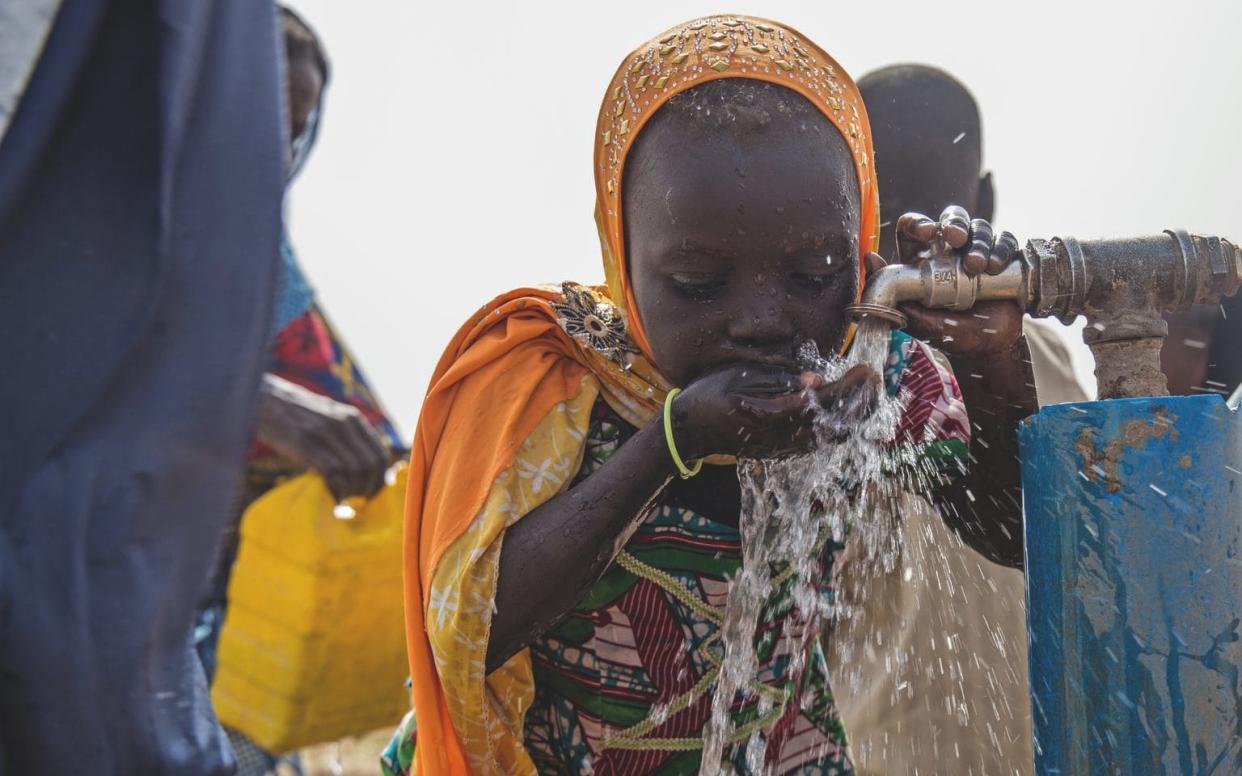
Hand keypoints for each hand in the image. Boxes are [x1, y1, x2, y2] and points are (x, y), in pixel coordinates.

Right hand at [254, 374, 390, 500]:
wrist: (263, 399)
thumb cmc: (293, 414)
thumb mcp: (328, 416)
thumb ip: (345, 435)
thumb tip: (361, 465)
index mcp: (352, 417)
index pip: (380, 453)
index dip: (380, 477)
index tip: (372, 491)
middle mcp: (343, 423)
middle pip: (371, 464)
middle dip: (369, 488)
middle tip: (358, 500)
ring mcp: (325, 432)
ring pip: (355, 470)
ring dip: (352, 491)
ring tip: (344, 500)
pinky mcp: (306, 443)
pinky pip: (333, 472)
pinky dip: (336, 489)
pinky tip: (331, 497)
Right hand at [670, 363, 880, 459]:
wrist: (689, 430)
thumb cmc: (711, 395)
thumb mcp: (741, 376)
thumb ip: (781, 379)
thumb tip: (817, 380)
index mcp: (777, 414)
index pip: (827, 402)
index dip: (851, 387)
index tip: (866, 370)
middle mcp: (786, 437)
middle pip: (839, 427)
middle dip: (862, 403)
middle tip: (873, 379)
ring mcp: (786, 448)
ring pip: (833, 439)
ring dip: (854, 415)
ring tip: (866, 392)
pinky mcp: (783, 451)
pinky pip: (821, 443)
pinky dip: (840, 426)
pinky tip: (844, 410)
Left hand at [868, 205, 1022, 357]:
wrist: (987, 348)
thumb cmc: (949, 331)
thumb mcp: (918, 319)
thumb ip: (894, 294)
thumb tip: (870, 259)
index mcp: (922, 258)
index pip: (914, 227)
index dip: (918, 223)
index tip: (927, 232)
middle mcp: (949, 250)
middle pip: (950, 218)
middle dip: (955, 223)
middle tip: (957, 238)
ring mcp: (977, 250)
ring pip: (978, 227)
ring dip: (979, 242)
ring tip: (977, 267)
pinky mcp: (1001, 257)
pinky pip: (1005, 240)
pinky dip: (1001, 249)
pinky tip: (994, 267)